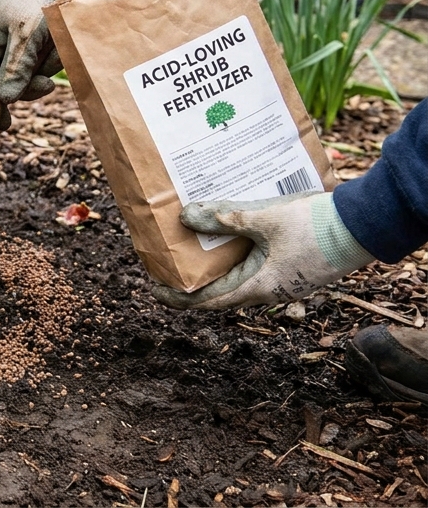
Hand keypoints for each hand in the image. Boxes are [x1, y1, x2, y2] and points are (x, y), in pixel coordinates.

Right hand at [0, 0, 88, 129]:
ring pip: (26, 68)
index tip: (6, 124)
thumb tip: (4, 101)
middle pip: (4, 80)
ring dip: (44, 65)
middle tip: (49, 84)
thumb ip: (15, 69)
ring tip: (57, 48)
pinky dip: (51, 53)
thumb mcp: (27, 35)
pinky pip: (38, 54)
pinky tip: (59, 41)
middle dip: (27, 82)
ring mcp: (11, 34)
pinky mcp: (29, 29)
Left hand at [153, 192, 373, 309]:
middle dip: (194, 282)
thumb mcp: (263, 218)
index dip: (178, 299)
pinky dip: (240, 259)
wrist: (364, 225)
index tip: (155, 290)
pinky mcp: (297, 270)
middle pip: (222, 294)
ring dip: (218, 270)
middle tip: (171, 265)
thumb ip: (224, 217)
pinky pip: (259, 270)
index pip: (207, 302)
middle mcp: (271, 292)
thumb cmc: (316, 225)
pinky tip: (232, 238)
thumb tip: (186, 217)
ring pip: (242, 282)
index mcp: (259, 287)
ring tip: (196, 250)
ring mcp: (286, 283)